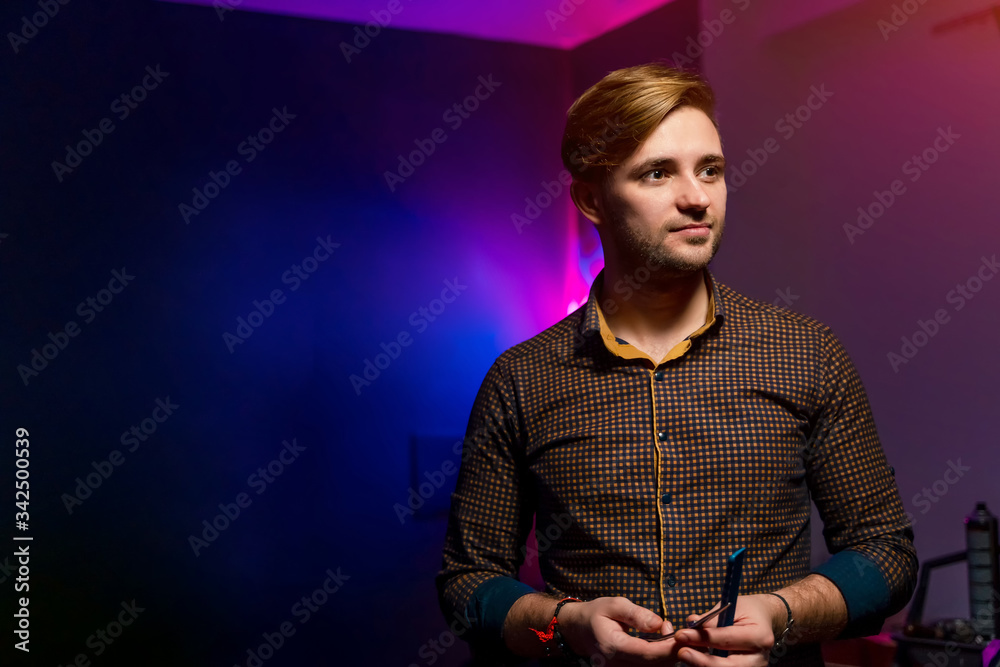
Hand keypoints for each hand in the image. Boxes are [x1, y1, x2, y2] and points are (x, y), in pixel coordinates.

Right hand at [557, 596, 682, 664]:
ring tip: (666, 634)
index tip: (684, 637)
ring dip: (667, 656)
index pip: (647, 653)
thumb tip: (659, 623)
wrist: (578, 630)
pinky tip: (660, 644)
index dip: (669, 648)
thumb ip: (636, 614)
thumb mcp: (614, 605)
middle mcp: (617, 664)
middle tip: (673, 629)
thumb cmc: (596, 614)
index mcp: (613, 646)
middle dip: (672, 651)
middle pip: (654, 666)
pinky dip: (659, 660)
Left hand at [672, 594, 783, 666]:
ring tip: (686, 654)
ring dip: (703, 665)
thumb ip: (712, 619)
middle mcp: (759, 657)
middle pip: (728, 666)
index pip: (726, 640)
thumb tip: (690, 624)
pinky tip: (696, 658)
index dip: (702, 638)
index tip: (682, 634)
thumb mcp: (732, 607)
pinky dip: (708, 665)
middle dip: (702, 661)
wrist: (764, 619)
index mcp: (759, 636)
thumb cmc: (747, 610)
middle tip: (682, 652)